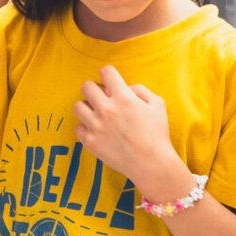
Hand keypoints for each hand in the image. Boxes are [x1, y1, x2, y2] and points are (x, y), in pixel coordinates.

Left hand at [74, 65, 181, 189]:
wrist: (151, 163)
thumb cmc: (157, 133)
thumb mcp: (157, 104)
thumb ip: (140, 89)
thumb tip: (125, 87)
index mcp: (124, 98)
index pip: (106, 72)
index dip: (109, 74)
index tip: (111, 82)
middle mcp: (107, 110)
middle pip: (86, 86)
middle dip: (95, 88)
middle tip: (103, 98)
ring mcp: (96, 126)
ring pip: (78, 106)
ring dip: (87, 107)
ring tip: (97, 114)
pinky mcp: (90, 142)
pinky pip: (78, 127)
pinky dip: (86, 127)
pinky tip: (97, 130)